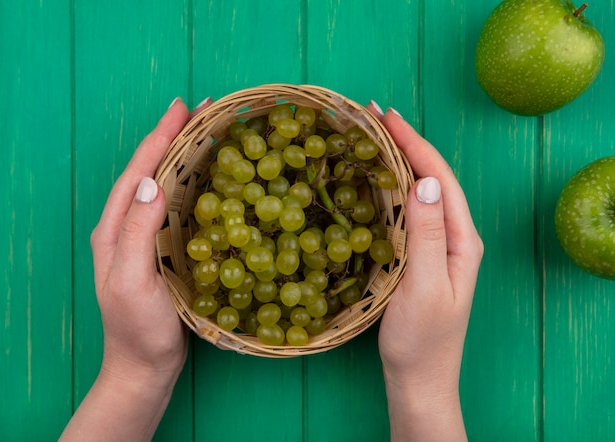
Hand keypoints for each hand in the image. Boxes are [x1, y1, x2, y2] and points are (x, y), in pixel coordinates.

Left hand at [61, 97, 211, 440]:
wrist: (145, 367)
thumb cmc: (137, 329)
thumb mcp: (132, 281)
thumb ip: (136, 232)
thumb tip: (152, 182)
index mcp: (114, 230)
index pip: (137, 173)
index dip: (158, 138)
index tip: (181, 108)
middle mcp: (127, 227)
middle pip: (148, 171)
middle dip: (171, 138)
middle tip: (200, 110)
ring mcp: (145, 239)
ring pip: (162, 185)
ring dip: (181, 155)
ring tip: (205, 132)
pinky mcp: (163, 250)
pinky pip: (176, 206)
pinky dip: (191, 183)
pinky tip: (208, 177)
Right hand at [368, 104, 482, 440]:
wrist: (418, 379)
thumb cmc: (422, 339)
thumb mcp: (424, 286)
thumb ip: (427, 234)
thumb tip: (425, 180)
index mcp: (461, 240)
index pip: (440, 178)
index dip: (415, 143)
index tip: (386, 116)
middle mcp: (452, 237)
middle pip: (431, 178)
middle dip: (405, 144)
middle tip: (372, 117)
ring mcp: (435, 247)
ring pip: (418, 193)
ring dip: (397, 162)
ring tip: (370, 138)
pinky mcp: (418, 257)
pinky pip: (406, 212)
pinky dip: (389, 190)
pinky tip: (372, 182)